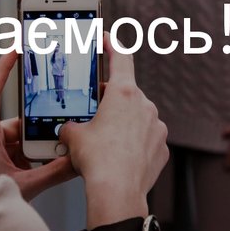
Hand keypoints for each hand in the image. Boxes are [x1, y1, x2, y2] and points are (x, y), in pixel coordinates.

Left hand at [0, 51, 76, 200]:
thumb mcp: (25, 186)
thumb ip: (54, 172)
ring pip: (10, 140)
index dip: (3, 68)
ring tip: (39, 166)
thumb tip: (77, 160)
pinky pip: (5, 152)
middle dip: (33, 133)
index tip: (15, 50)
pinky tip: (30, 171)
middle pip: (12, 123)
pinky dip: (20, 158)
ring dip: (27, 150)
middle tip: (51, 143)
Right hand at [59, 33, 168, 227]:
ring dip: (124, 124)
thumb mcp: (73, 137)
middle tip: (94, 114)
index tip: (108, 39)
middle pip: (126, 94)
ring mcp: (156, 127)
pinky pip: (147, 139)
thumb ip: (72, 126)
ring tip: (106, 143)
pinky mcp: (162, 147)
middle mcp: (144, 106)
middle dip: (111, 102)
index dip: (112, 45)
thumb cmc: (97, 160)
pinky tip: (120, 157)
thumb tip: (67, 130)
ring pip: (138, 118)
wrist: (117, 191)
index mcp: (123, 93)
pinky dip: (135, 144)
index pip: (120, 58)